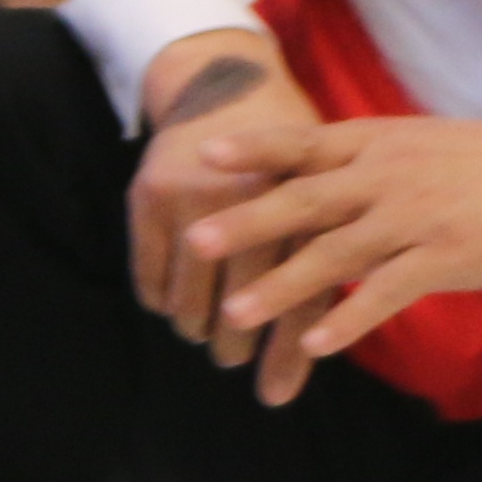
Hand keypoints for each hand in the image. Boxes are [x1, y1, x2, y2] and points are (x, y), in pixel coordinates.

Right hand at [127, 31, 329, 372]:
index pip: (298, 300)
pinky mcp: (150, 196)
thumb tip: (322, 352)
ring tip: (205, 333)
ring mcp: (194, 201)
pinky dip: (163, 300)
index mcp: (306, 206)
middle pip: (238, 308)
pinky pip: (150, 277)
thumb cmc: (295, 157)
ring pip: (189, 300)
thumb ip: (332, 265)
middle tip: (232, 355)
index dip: (285, 354)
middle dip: (235, 344)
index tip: (273, 396)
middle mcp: (251, 204)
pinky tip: (176, 303)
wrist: (230, 85)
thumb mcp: (325, 199)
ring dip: (197, 327)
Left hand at [180, 117, 481, 401]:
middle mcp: (388, 177)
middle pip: (306, 200)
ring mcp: (414, 219)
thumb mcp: (419, 143)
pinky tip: (315, 345)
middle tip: (196, 241)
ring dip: (283, 286)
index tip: (205, 154)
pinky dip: (350, 318)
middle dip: (248, 222)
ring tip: (237, 313)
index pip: (305, 144)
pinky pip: (387, 293)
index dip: (255, 149)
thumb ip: (364, 159)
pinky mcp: (444, 259)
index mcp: (378, 144)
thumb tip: (308, 169)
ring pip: (336, 253)